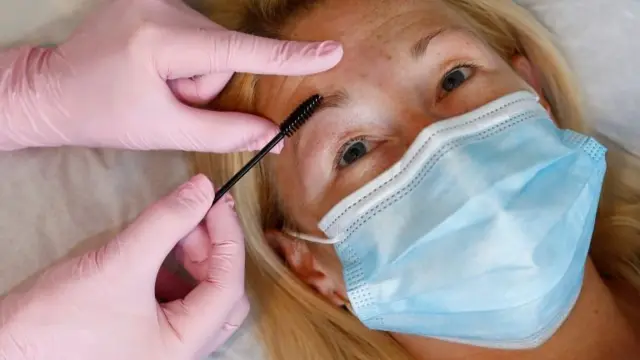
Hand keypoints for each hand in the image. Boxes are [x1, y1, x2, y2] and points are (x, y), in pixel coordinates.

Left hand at [0, 0, 341, 150]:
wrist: (53, 89)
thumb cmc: (102, 115)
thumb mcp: (164, 131)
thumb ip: (225, 133)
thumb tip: (274, 137)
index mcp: (161, 40)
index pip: (238, 52)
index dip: (288, 56)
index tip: (329, 52)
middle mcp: (161, 6)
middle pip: (222, 56)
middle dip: (204, 87)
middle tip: (167, 100)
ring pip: (210, 47)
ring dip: (193, 75)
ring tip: (156, 85)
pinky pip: (195, 35)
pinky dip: (185, 59)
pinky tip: (154, 67)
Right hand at [0, 175, 246, 359]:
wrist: (6, 348)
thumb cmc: (59, 320)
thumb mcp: (119, 263)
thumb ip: (166, 222)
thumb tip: (203, 188)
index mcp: (185, 348)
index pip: (229, 287)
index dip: (229, 239)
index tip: (218, 201)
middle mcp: (183, 353)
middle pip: (222, 295)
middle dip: (214, 251)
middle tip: (195, 217)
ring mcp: (164, 347)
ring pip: (201, 297)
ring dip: (195, 259)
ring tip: (173, 231)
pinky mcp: (145, 336)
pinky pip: (177, 300)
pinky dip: (174, 270)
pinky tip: (157, 250)